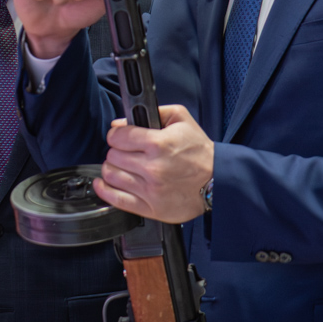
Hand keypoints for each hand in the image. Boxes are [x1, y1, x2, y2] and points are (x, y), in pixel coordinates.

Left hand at [93, 105, 214, 223]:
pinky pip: (116, 199)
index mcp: (158, 144)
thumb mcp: (181, 120)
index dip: (116, 135)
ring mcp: (150, 190)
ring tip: (121, 167)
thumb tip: (121, 123)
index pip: (117, 137)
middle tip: (126, 153)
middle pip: (112, 156)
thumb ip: (153, 113)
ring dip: (112, 169)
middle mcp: (153, 168)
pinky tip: (104, 184)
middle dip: (116, 152)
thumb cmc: (200, 152)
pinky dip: (104, 190)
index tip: (120, 137)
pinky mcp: (151, 208)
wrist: (218, 182)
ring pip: (111, 176)